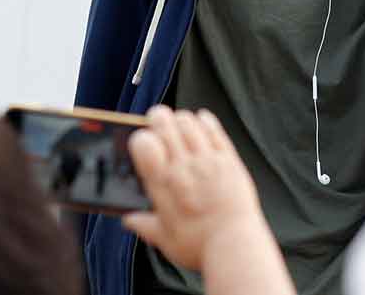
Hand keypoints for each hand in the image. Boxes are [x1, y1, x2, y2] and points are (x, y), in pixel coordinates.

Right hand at [123, 106, 269, 271]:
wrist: (235, 246)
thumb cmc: (199, 246)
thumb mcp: (164, 239)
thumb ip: (145, 225)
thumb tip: (129, 220)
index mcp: (163, 186)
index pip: (145, 146)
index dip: (140, 137)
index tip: (141, 139)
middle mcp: (184, 168)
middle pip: (166, 126)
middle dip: (158, 118)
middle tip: (157, 119)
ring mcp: (208, 161)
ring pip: (190, 124)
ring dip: (181, 119)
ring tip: (178, 123)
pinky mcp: (229, 160)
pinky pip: (215, 131)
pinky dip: (206, 121)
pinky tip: (202, 119)